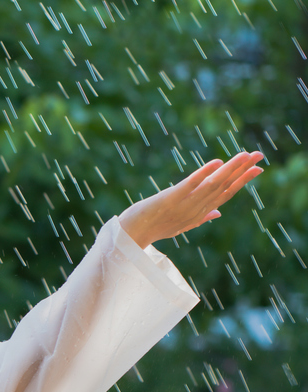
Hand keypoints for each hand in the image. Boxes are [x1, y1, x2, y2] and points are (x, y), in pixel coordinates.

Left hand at [118, 151, 264, 248]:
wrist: (131, 235)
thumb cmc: (155, 228)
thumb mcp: (182, 224)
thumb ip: (201, 217)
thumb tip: (218, 212)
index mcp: (200, 213)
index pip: (226, 195)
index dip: (242, 181)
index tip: (258, 169)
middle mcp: (196, 209)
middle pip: (224, 187)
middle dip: (243, 171)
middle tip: (259, 155)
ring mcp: (184, 204)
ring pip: (213, 184)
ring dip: (230, 169)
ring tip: (244, 155)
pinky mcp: (170, 199)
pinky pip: (190, 185)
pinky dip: (204, 174)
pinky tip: (216, 162)